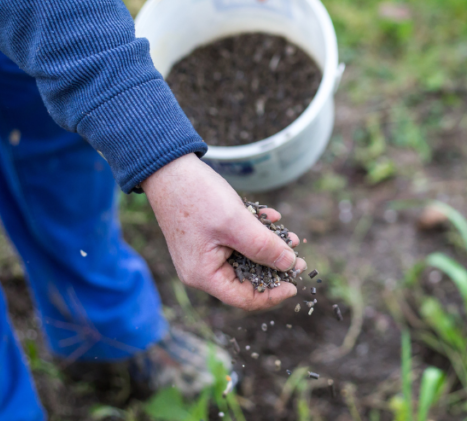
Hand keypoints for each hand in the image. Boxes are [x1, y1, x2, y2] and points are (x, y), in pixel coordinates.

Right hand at [142, 154, 305, 309]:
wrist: (169, 167)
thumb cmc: (196, 196)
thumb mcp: (236, 222)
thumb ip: (264, 246)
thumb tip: (290, 264)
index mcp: (203, 275)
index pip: (244, 298)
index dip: (273, 294)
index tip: (295, 284)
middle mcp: (202, 269)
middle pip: (245, 279)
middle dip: (274, 267)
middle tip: (297, 256)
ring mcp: (204, 253)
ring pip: (244, 258)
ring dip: (268, 246)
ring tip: (289, 236)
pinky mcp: (207, 237)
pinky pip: (236, 242)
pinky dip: (254, 232)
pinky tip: (271, 218)